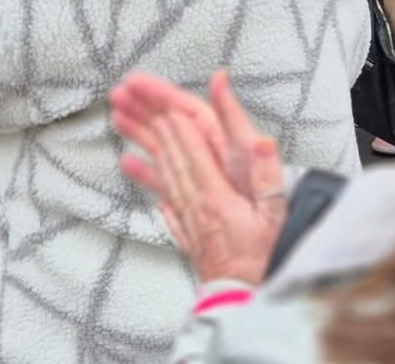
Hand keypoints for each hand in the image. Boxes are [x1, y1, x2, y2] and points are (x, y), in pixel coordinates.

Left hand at [112, 70, 286, 285]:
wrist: (244, 303)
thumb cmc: (264, 260)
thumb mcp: (276, 213)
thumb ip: (265, 173)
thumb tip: (262, 138)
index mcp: (215, 194)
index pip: (190, 147)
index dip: (173, 118)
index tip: (155, 94)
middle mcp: (194, 202)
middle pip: (168, 151)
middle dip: (147, 118)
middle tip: (125, 92)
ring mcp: (186, 215)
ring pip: (159, 167)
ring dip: (140, 139)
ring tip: (119, 116)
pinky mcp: (185, 228)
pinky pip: (160, 195)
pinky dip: (143, 176)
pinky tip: (129, 163)